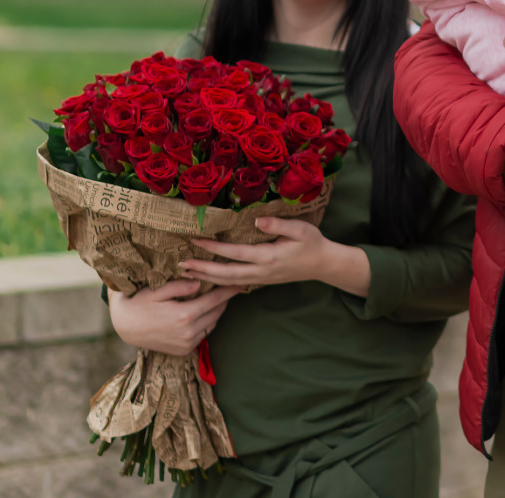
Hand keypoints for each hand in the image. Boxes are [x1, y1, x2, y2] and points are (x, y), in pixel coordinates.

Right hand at [108, 279, 238, 356]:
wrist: (125, 327)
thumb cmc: (140, 303)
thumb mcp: (157, 290)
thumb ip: (179, 286)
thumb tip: (200, 282)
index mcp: (184, 315)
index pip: (215, 299)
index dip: (229, 290)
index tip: (240, 282)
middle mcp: (188, 332)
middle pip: (217, 312)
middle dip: (225, 300)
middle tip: (230, 287)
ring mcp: (186, 344)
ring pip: (212, 324)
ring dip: (216, 311)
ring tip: (219, 299)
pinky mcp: (182, 351)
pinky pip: (203, 335)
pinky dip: (206, 323)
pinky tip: (204, 313)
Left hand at [179, 217, 371, 296]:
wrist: (323, 264)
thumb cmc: (313, 243)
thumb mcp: (301, 229)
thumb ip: (279, 224)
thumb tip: (257, 220)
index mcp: (268, 256)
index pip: (234, 253)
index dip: (213, 248)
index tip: (195, 240)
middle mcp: (261, 271)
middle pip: (225, 274)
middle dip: (201, 269)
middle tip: (180, 264)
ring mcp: (260, 278)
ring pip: (228, 282)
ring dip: (206, 277)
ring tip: (187, 272)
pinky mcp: (261, 280)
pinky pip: (235, 284)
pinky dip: (218, 281)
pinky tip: (208, 277)